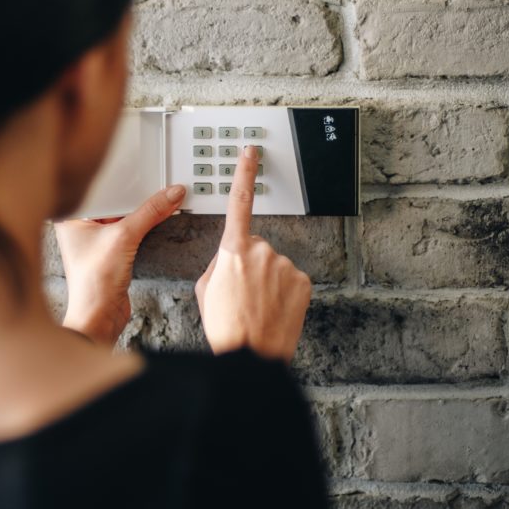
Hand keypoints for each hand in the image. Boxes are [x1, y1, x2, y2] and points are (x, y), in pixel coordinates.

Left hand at [54, 185, 186, 345]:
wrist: (100, 317)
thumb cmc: (93, 283)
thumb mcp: (124, 237)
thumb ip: (150, 212)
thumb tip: (170, 194)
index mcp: (72, 218)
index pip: (98, 188)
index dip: (119, 178)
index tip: (140, 171)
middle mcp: (81, 227)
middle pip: (113, 201)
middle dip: (134, 195)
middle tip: (154, 182)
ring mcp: (96, 241)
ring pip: (123, 216)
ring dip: (141, 212)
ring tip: (159, 198)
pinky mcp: (111, 253)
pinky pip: (129, 231)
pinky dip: (144, 225)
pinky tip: (156, 217)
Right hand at [195, 146, 310, 362]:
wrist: (250, 355)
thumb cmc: (225, 326)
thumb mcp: (205, 289)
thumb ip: (217, 263)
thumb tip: (230, 258)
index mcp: (232, 250)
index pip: (239, 202)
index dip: (244, 173)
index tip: (250, 153)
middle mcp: (262, 251)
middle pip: (255, 247)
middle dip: (248, 265)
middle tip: (240, 294)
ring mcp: (285, 266)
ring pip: (273, 265)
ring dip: (266, 281)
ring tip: (256, 307)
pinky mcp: (303, 282)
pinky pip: (290, 280)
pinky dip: (283, 292)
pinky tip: (273, 309)